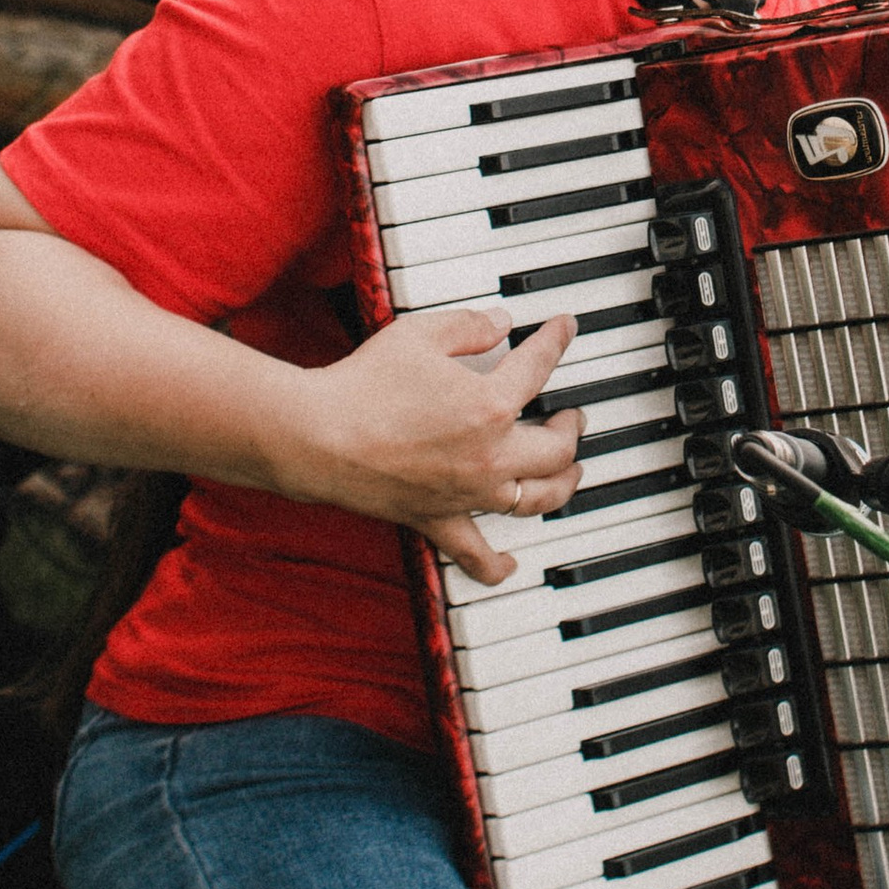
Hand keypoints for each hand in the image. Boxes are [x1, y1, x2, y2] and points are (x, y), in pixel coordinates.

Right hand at [283, 307, 581, 587]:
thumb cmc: (362, 385)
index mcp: (491, 405)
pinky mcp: (438, 519)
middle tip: (573, 415)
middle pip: (557, 447)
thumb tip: (500, 323)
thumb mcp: (420, 334)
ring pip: (538, 499)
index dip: (557, 341)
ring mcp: (468, 494)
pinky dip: (497, 564)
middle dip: (573, 427)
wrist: (315, 436)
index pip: (539, 366)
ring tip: (570, 472)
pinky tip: (511, 565)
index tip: (564, 329)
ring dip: (563, 484)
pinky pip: (477, 553)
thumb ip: (468, 325)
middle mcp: (490, 456)